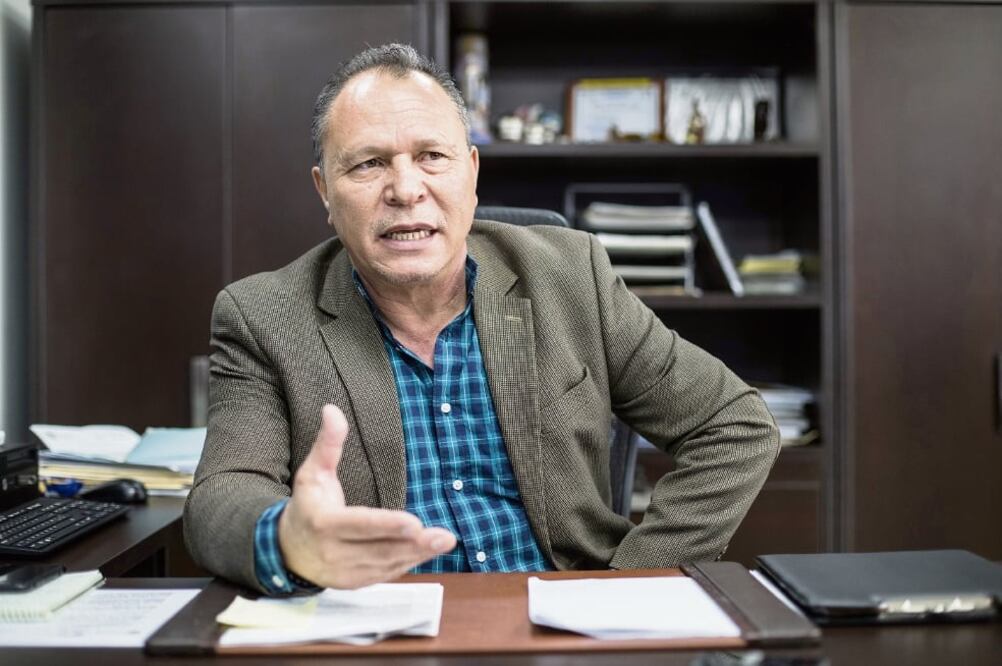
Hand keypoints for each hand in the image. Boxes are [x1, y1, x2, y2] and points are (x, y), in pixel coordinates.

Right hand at [278, 404, 456, 588]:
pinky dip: (409, 563)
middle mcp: (333, 553)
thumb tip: (332, 409)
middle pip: (378, 549)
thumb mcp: (312, 472)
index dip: (386, 526)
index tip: (414, 523)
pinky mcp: (354, 583)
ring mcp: (344, 573)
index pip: (358, 525)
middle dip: (413, 544)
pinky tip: (429, 551)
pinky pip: (385, 574)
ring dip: (417, 554)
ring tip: (445, 541)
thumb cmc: (306, 505)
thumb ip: (327, 443)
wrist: (286, 550)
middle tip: (445, 537)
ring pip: (385, 564)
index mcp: (323, 523)